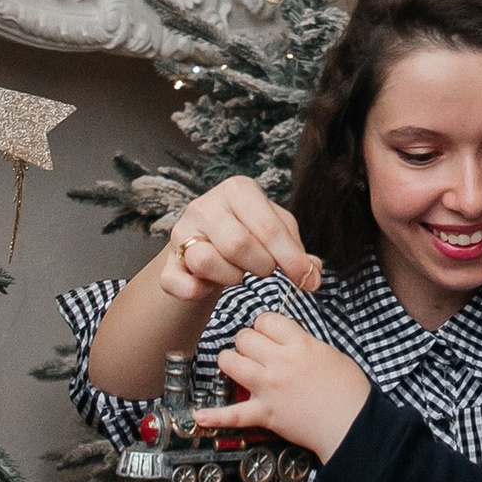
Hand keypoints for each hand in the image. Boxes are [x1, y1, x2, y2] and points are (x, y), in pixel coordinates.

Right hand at [155, 179, 323, 310]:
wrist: (208, 240)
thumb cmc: (250, 231)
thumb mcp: (278, 231)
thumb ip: (298, 251)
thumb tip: (313, 276)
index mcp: (238, 189)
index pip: (268, 228)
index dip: (291, 259)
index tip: (307, 280)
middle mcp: (205, 205)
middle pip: (238, 244)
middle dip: (261, 266)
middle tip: (265, 268)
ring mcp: (181, 232)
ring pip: (206, 261)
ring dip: (231, 277)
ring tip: (239, 272)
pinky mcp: (167, 260)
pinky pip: (175, 281)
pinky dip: (194, 292)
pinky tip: (208, 288)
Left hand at [198, 311, 370, 461]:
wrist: (353, 426)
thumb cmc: (349, 392)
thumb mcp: (330, 354)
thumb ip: (304, 345)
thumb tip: (286, 341)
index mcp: (300, 345)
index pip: (266, 320)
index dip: (265, 325)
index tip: (268, 333)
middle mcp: (280, 363)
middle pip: (245, 337)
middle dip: (248, 342)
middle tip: (258, 352)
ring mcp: (269, 388)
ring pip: (230, 362)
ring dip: (232, 363)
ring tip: (239, 367)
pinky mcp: (265, 414)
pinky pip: (233, 415)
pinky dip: (215, 417)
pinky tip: (200, 415)